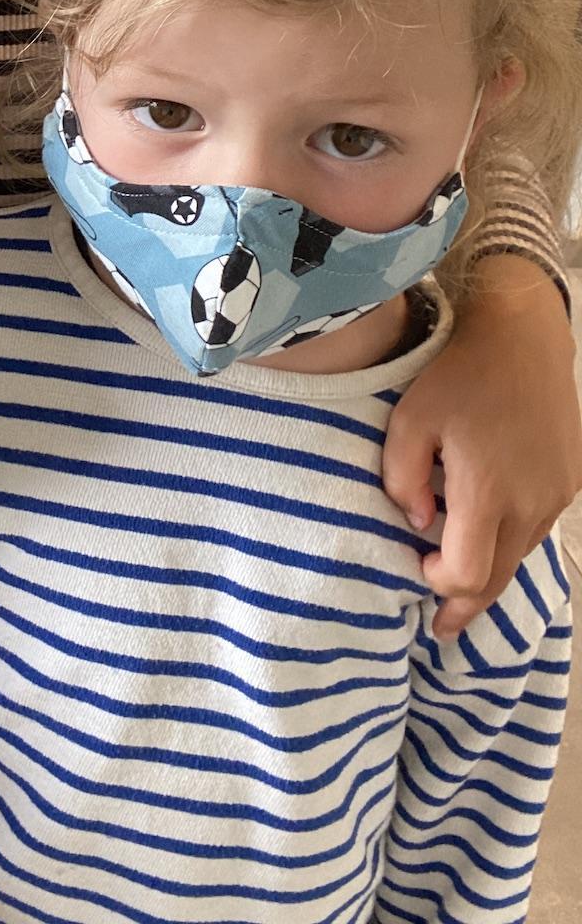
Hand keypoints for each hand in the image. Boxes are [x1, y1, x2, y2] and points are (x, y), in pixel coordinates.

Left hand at [383, 258, 579, 637]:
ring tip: (460, 577)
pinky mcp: (569, 481)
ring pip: (520, 555)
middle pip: (499, 578)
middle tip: (442, 627)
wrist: (522, 338)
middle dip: (467, 605)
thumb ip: (401, 479)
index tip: (417, 566)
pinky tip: (488, 532)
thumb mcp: (407, 420)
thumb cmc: (457, 375)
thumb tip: (417, 523)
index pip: (468, 573)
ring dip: (490, 569)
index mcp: (488, 492)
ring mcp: (556, 494)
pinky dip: (510, 540)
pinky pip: (537, 527)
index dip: (439, 584)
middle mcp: (531, 503)